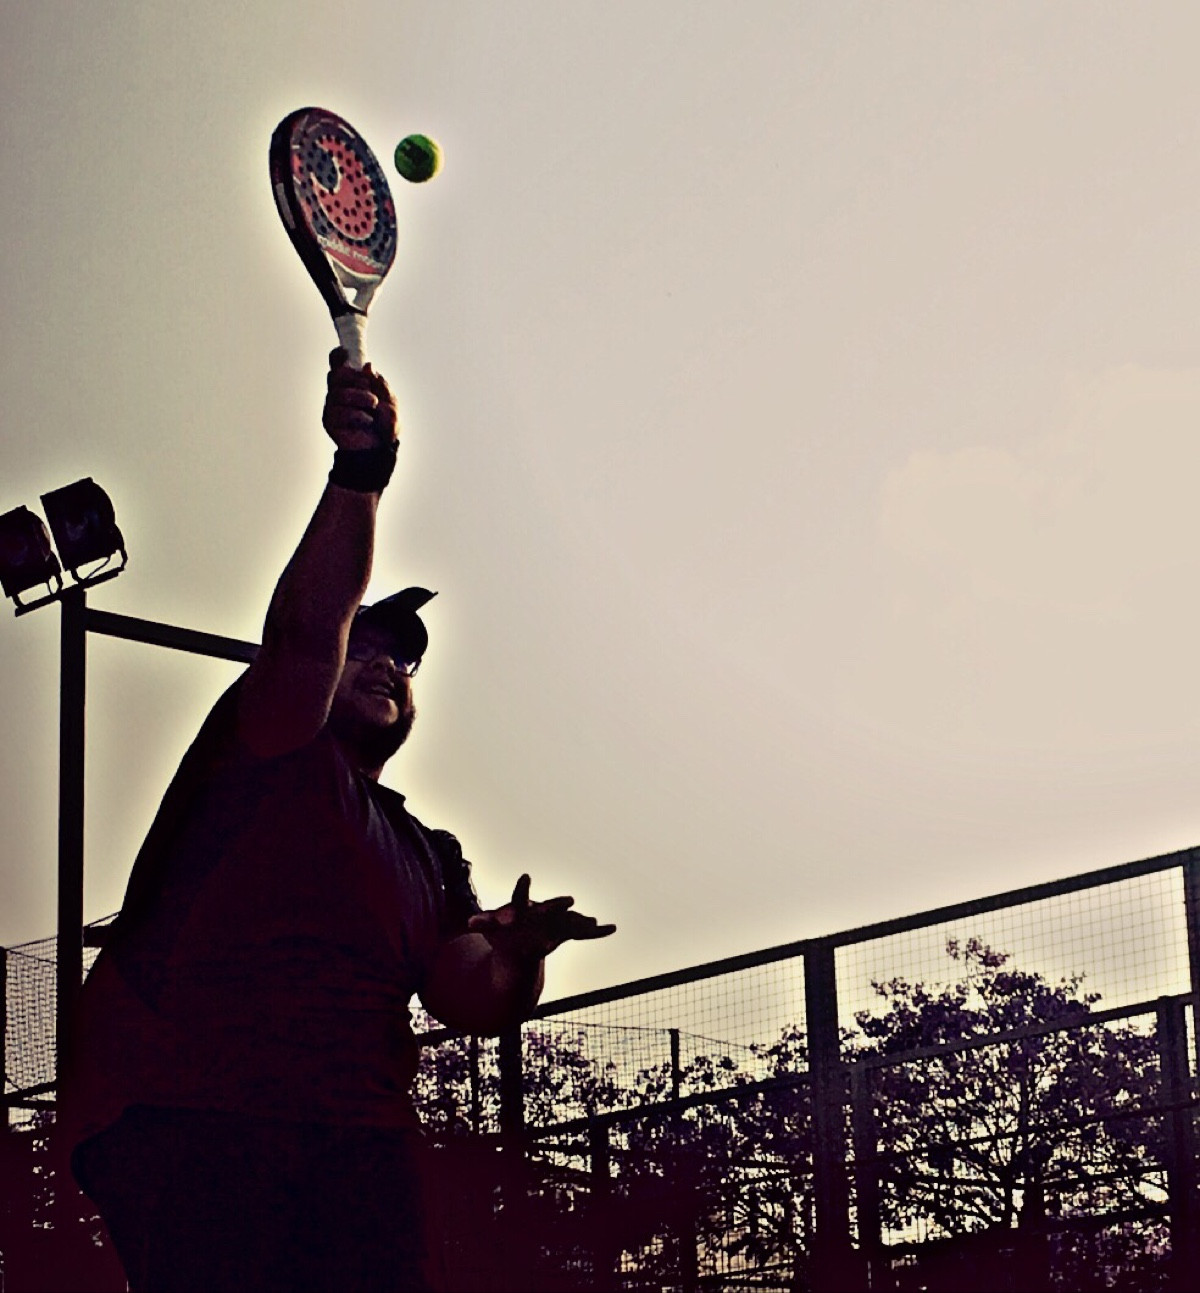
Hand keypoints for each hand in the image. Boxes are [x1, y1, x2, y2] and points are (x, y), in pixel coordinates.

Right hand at [322, 348, 398, 450]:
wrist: (380, 449)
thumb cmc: (384, 425)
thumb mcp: (390, 402)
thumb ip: (380, 385)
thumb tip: (367, 366)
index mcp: (352, 383)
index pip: (337, 364)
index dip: (338, 356)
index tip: (346, 353)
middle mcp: (338, 392)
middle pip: (335, 375)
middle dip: (355, 379)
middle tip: (371, 389)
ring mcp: (332, 406)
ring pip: (338, 393)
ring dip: (359, 397)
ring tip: (373, 405)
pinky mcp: (329, 421)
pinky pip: (339, 412)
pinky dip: (357, 414)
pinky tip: (366, 420)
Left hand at [467, 875, 615, 962]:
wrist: (520, 936)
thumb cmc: (502, 929)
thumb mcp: (490, 928)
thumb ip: (482, 923)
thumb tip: (469, 923)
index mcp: (520, 907)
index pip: (519, 896)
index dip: (521, 888)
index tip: (525, 876)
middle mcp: (541, 911)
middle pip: (549, 907)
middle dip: (558, 905)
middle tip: (569, 901)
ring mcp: (555, 921)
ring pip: (570, 920)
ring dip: (580, 921)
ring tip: (592, 921)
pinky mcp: (565, 932)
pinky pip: (582, 934)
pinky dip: (596, 933)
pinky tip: (612, 928)